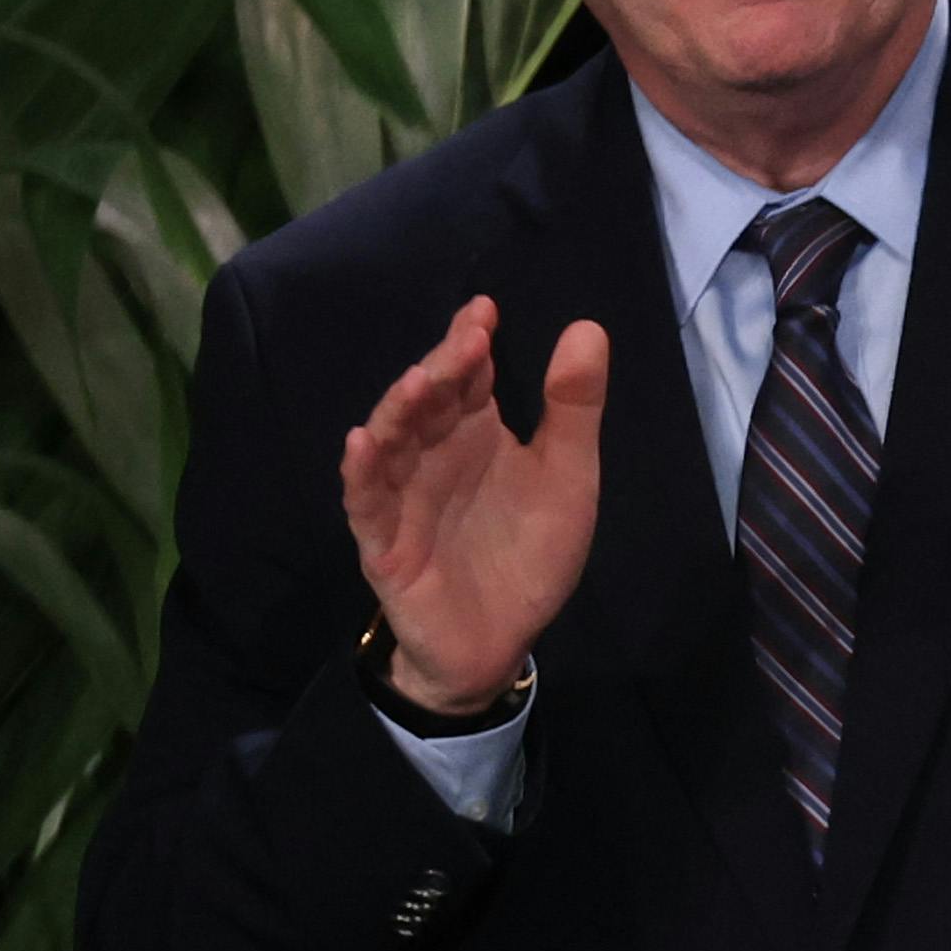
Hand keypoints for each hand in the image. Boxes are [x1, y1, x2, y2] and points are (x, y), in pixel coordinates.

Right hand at [339, 298, 607, 712]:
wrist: (499, 640)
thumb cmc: (528, 553)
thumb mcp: (567, 478)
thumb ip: (573, 409)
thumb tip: (588, 327)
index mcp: (475, 434)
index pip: (467, 377)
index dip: (470, 344)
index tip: (485, 310)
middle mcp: (432, 455)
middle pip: (427, 402)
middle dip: (443, 368)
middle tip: (466, 340)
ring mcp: (402, 496)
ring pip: (391, 443)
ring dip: (400, 410)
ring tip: (418, 382)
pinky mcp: (383, 542)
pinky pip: (365, 503)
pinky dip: (362, 473)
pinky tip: (362, 443)